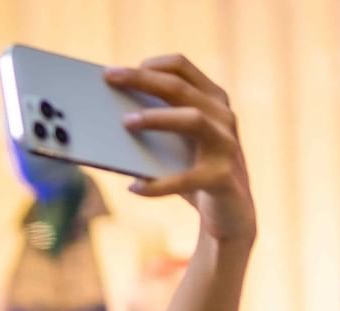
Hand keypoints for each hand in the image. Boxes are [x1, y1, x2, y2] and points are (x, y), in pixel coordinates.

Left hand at [108, 56, 254, 245]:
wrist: (230, 215)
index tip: (114, 71)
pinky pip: (187, 178)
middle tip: (109, 79)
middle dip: (142, 80)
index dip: (148, 66)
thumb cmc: (194, 173)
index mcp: (212, 101)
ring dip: (156, 118)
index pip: (182, 68)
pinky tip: (134, 188)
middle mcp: (223, 116)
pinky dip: (158, 185)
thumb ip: (156, 127)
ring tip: (126, 122)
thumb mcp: (176, 145)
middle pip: (180, 88)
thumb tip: (108, 119)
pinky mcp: (222, 178)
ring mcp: (226, 145)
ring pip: (192, 119)